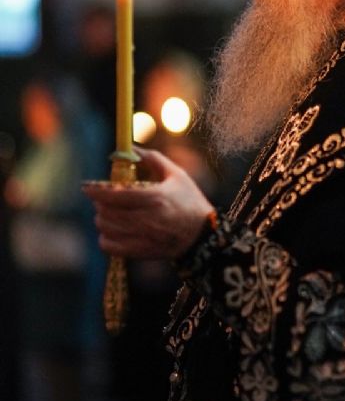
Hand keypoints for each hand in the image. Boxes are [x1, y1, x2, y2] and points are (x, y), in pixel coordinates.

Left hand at [82, 148, 213, 259]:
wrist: (203, 235)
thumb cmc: (190, 201)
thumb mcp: (177, 175)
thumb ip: (153, 159)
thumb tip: (130, 148)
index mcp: (155, 198)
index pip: (115, 195)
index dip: (96, 191)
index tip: (86, 187)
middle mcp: (147, 219)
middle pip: (107, 212)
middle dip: (99, 203)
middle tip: (102, 198)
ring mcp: (143, 238)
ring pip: (106, 229)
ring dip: (102, 219)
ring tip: (108, 213)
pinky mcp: (141, 252)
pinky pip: (110, 247)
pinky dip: (105, 238)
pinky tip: (112, 231)